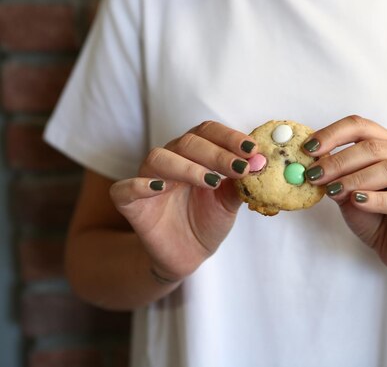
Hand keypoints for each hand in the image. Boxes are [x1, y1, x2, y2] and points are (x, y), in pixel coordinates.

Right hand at [109, 121, 256, 282]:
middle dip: (218, 154)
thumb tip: (262, 164)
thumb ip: (242, 182)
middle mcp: (170, 158)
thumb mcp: (230, 201)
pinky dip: (140, 185)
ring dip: (187, 166)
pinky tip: (159, 187)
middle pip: (189, 142)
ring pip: (159, 158)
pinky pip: (124, 189)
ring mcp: (148, 178)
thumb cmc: (207, 220)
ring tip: (212, 181)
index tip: (252, 149)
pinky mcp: (130, 203)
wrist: (187, 254)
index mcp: (194, 152)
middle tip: (241, 168)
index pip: (209, 132)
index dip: (230, 137)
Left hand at [303, 115, 386, 274]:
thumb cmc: (374, 215)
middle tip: (315, 174)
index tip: (309, 149)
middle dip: (339, 160)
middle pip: (373, 147)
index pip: (361, 127)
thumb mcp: (346, 193)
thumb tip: (313, 166)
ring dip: (355, 178)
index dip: (333, 134)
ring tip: (332, 190)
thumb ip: (335, 178)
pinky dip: (376, 199)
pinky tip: (357, 201)